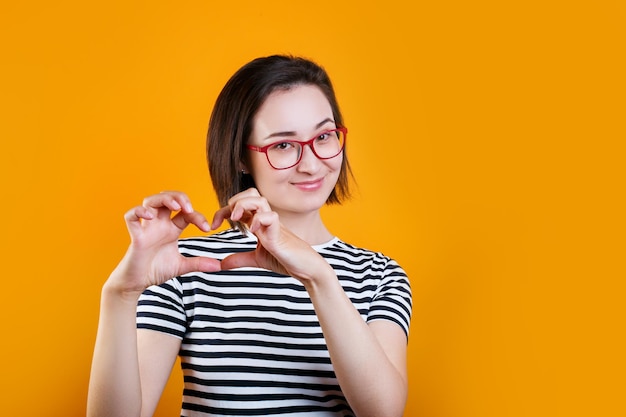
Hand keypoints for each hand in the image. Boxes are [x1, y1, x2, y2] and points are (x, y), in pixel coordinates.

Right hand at [108, 192, 220, 294]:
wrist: (137, 283)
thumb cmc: (155, 270)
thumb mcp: (181, 266)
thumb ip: (199, 263)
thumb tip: (219, 265)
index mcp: (171, 229)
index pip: (185, 213)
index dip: (197, 216)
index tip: (207, 228)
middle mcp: (159, 224)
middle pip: (166, 198)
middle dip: (179, 197)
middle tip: (190, 208)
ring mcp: (146, 228)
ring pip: (150, 201)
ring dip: (164, 199)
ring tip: (176, 207)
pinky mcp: (135, 236)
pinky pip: (131, 217)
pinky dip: (138, 212)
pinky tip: (149, 216)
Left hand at [211, 188, 331, 283]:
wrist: (305, 268)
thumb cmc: (285, 260)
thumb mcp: (256, 259)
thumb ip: (240, 259)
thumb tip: (221, 264)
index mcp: (258, 223)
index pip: (239, 206)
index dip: (223, 211)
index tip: (213, 225)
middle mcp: (265, 219)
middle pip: (250, 193)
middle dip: (234, 201)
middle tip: (226, 219)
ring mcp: (273, 224)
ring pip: (259, 199)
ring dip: (243, 205)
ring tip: (236, 219)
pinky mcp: (280, 233)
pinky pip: (270, 217)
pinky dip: (258, 220)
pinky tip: (252, 232)